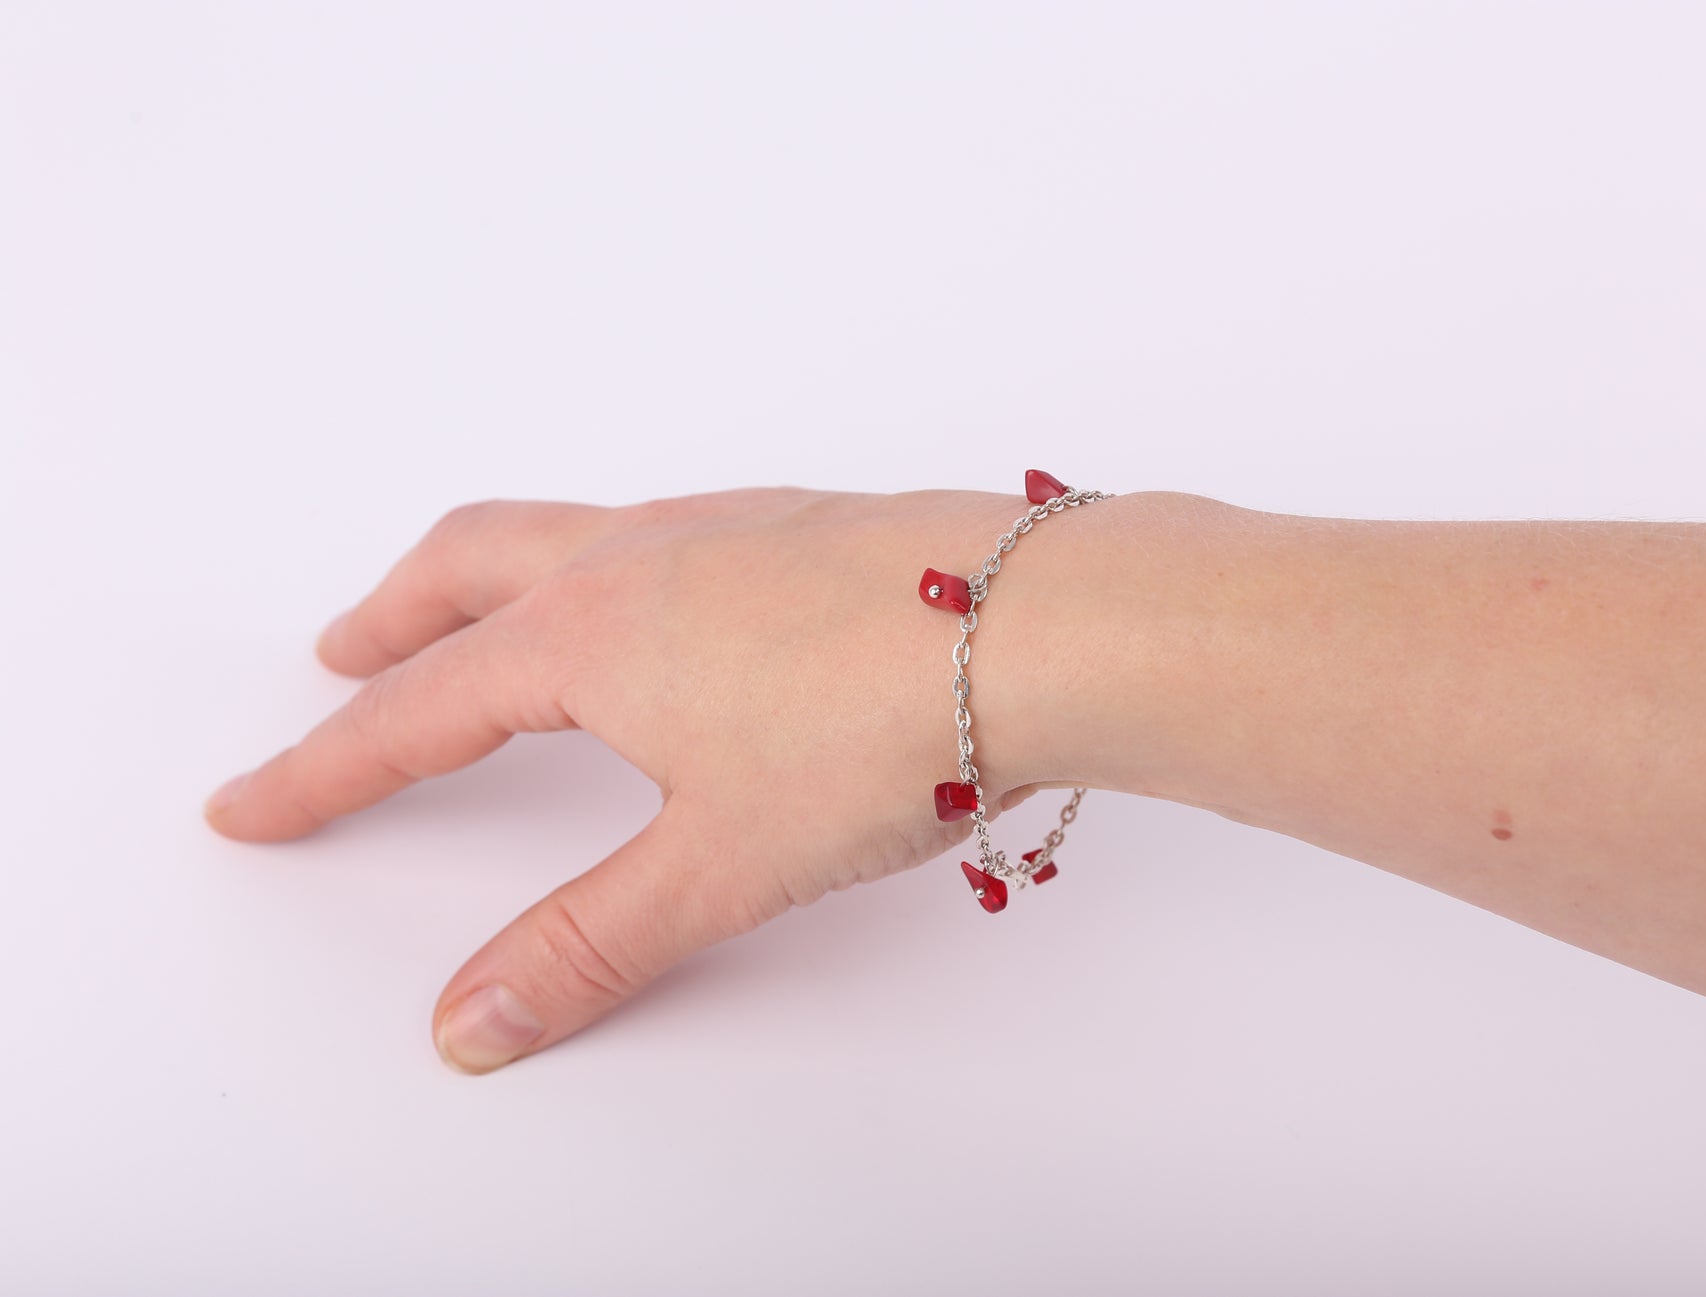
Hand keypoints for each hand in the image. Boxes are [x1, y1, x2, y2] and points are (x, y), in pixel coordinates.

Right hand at [203, 485, 1112, 1072]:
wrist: (1049, 625)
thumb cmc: (887, 726)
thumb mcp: (721, 862)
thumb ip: (591, 943)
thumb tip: (475, 1021)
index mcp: (588, 633)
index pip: (417, 712)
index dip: (326, 767)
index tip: (257, 799)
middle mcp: (641, 555)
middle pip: (466, 568)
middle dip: (391, 623)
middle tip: (342, 658)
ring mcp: (727, 525)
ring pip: (565, 529)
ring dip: (490, 574)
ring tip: (481, 621)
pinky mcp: (806, 524)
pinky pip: (661, 526)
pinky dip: (601, 559)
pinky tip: (655, 607)